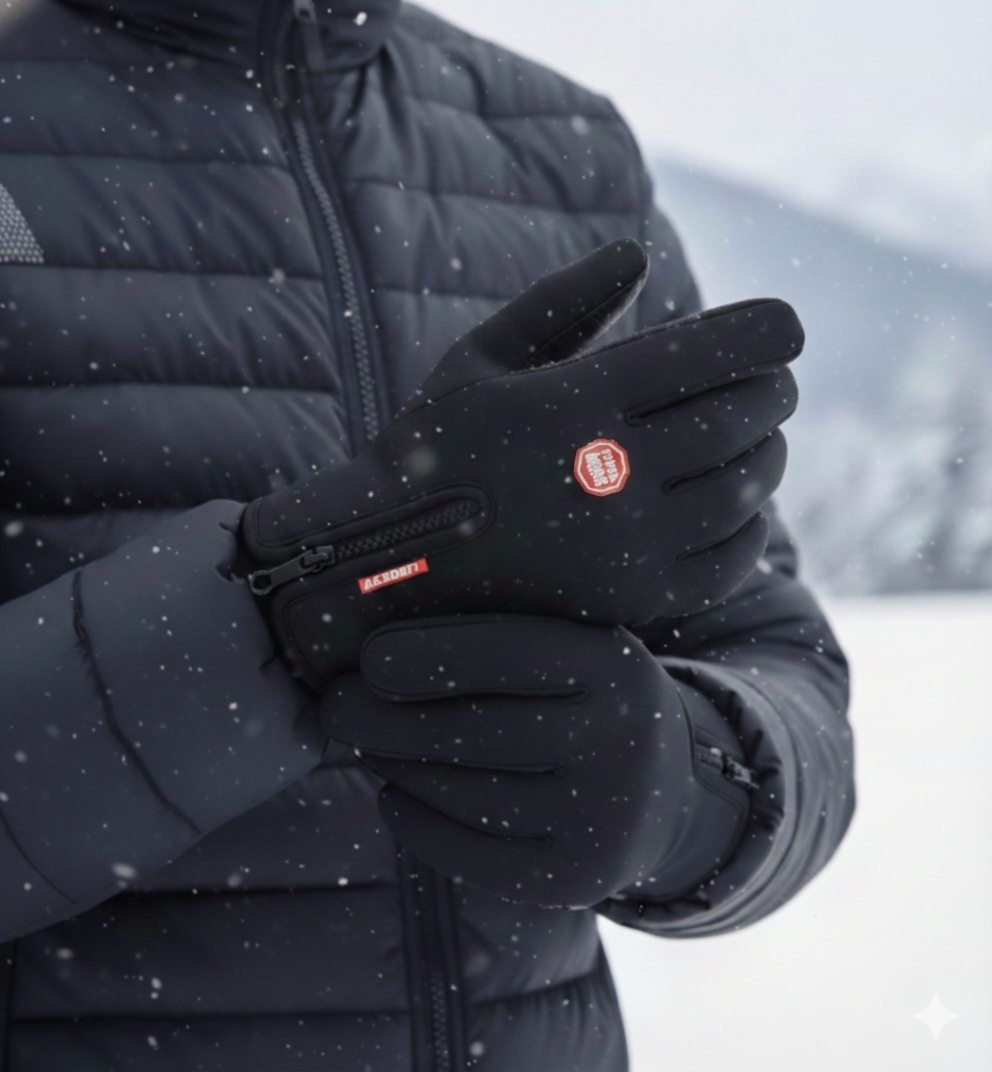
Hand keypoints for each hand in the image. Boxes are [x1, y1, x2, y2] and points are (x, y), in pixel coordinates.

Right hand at [243, 239, 801, 689]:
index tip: (786, 328)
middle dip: (775, 390)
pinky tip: (739, 505)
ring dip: (770, 453)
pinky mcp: (631, 602)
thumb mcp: (481, 357)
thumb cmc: (438, 446)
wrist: (391, 561)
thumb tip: (638, 253)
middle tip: (775, 383)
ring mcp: (625, 547)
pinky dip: (751, 526)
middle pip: (743, 417)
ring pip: (745, 488)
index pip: (713, 352)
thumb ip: (562, 301)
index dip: (769, 331)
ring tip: (760, 437)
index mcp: (575, 403)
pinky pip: (729, 560)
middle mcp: (610, 475)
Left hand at [321, 615, 751, 907]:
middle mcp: (621, 742)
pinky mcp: (576, 879)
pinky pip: (475, 855)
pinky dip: (419, 826)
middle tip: (337, 705)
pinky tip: (393, 797)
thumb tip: (377, 651)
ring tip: (365, 745)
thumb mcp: (572, 651)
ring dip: (399, 767)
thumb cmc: (586, 700)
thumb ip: (498, 642)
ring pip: (469, 794)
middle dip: (389, 718)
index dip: (430, 654)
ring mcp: (604, 819)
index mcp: (616, 665)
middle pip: (478, 730)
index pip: (509, 653)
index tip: (370, 657)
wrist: (662, 790)